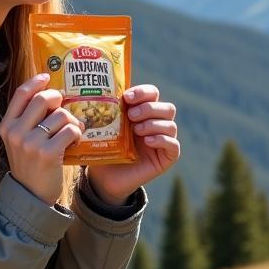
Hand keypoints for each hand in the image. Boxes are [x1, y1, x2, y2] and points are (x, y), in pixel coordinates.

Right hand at [0, 73, 84, 206]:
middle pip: (43, 99)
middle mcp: (16, 132)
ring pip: (60, 115)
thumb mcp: (19, 141)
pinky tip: (75, 141)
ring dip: (72, 120)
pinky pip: (70, 130)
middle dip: (59, 100)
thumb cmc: (30, 165)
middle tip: (65, 108)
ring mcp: (30, 143)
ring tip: (73, 130)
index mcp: (7, 126)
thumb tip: (50, 94)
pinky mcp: (47, 153)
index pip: (21, 94)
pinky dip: (77, 133)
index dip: (36, 82)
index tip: (47, 76)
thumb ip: (28, 120)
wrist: (30, 196)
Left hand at [86, 84, 179, 203]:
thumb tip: (95, 92)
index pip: (153, 93)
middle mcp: (157, 124)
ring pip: (170, 125)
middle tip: (130, 115)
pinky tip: (147, 141)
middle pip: (167, 108)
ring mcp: (164, 141)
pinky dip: (161, 140)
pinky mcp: (166, 158)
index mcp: (144, 112)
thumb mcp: (105, 128)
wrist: (104, 177)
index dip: (143, 92)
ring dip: (153, 124)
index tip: (126, 97)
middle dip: (148, 108)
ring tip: (135, 130)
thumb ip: (107, 111)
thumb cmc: (105, 149)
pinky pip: (173, 145)